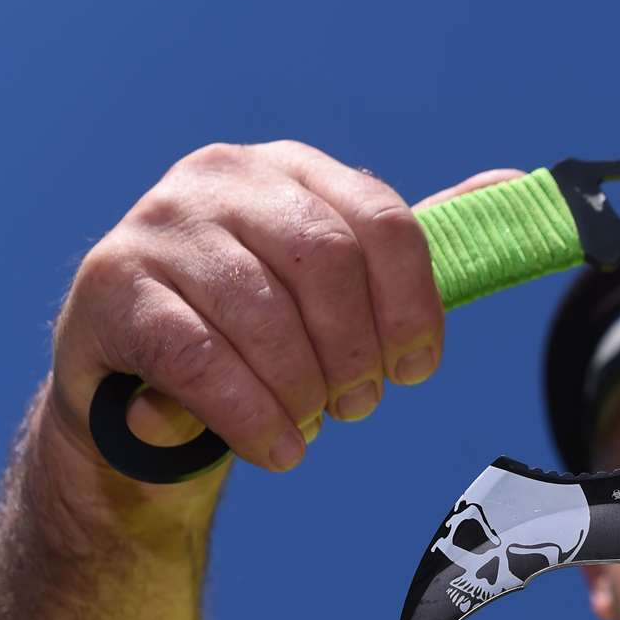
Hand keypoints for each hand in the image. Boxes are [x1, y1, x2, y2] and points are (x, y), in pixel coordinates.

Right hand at [46, 140, 517, 480]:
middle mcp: (221, 178)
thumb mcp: (337, 287)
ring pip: (263, 315)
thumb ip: (407, 246)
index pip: (380, 220)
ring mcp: (157, 226)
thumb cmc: (258, 334)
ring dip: (303, 390)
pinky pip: (200, 359)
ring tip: (309, 424)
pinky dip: (252, 417)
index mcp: (290, 171)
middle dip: (355, 352)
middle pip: (326, 262)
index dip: (414, 306)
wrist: (142, 393)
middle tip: (357, 405)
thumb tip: (510, 186)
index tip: (416, 370)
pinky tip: (278, 448)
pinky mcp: (109, 289)